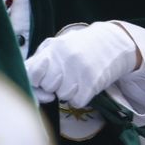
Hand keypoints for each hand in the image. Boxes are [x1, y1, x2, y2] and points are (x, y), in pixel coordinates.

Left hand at [25, 22, 141, 105]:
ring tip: (78, 78)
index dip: (35, 82)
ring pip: (63, 96)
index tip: (42, 81)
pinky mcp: (93, 81)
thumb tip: (30, 85)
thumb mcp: (57, 46)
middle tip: (65, 77)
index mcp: (52, 48)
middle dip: (55, 86)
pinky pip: (77, 102)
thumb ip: (38, 62)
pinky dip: (81, 98)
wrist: (114, 42)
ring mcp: (80, 69)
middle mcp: (65, 58)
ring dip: (70, 92)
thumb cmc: (80, 47)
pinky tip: (86, 85)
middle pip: (48, 87)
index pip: (31, 73)